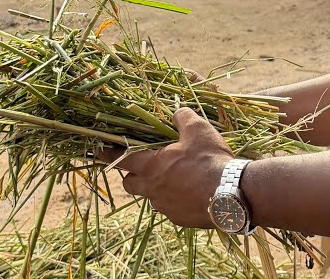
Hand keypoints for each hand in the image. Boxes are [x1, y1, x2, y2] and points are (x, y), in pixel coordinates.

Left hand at [99, 108, 232, 228]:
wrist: (230, 195)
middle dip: (131, 175)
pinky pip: (170, 208)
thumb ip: (182, 117)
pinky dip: (175, 199)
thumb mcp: (197, 130)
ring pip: (151, 197)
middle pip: (130, 183)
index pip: (122, 160)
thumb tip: (176, 112)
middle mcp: (152, 190)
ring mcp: (165, 207)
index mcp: (151, 167)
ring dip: (156, 187)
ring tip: (175, 178)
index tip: (99, 151)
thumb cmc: (209, 160)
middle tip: (142, 166)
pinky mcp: (179, 219)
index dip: (109, 154)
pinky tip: (190, 192)